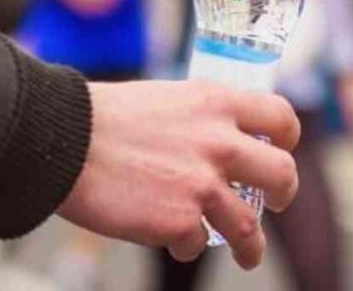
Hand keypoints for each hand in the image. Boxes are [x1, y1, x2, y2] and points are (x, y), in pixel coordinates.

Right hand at [58, 81, 300, 270]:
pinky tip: (175, 241)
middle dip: (283, 194)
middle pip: (282, 174)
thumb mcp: (166, 98)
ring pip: (249, 226)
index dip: (287, 137)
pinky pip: (197, 244)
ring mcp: (202, 184)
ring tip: (247, 255)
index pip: (280, 116)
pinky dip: (187, 246)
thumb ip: (199, 118)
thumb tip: (215, 138)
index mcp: (216, 103)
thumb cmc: (104, 117)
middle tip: (275, 202)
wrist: (65, 139)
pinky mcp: (179, 221)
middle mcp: (219, 142)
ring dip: (251, 246)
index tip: (281, 149)